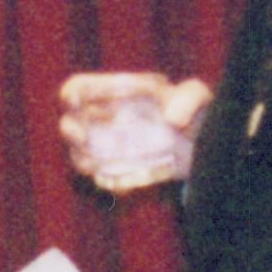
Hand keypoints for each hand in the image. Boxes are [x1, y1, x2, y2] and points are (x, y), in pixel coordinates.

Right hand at [56, 71, 213, 192]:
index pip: (78, 88)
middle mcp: (103, 120)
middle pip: (68, 122)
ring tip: (97, 165)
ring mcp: (108, 148)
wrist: (203, 145)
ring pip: (78, 154)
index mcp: (113, 94)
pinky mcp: (118, 172)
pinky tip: (125, 184)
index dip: (73, 95)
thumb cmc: (195, 111)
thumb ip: (189, 98)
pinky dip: (109, 183)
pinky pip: (103, 180)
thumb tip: (172, 120)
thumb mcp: (198, 96)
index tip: (78, 102)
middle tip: (84, 137)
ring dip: (82, 160)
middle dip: (70, 130)